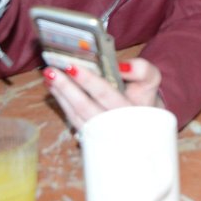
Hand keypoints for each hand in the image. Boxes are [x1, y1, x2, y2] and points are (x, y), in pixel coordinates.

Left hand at [44, 59, 162, 130]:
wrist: (146, 124)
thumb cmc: (144, 98)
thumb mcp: (150, 81)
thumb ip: (141, 70)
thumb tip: (121, 65)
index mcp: (131, 112)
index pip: (107, 95)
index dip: (89, 82)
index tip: (72, 67)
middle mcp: (114, 126)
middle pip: (85, 107)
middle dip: (66, 88)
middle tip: (51, 71)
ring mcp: (100, 133)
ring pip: (75, 115)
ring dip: (60, 95)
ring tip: (49, 76)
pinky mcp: (91, 135)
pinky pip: (73, 119)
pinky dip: (62, 102)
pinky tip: (54, 89)